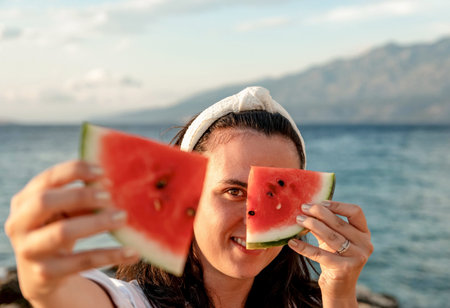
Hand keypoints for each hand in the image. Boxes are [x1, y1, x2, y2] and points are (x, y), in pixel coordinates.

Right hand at [4, 160, 138, 303]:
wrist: (42, 276)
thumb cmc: (57, 230)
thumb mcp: (64, 213)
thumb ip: (81, 199)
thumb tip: (108, 185)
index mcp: (24, 201)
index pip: (46, 179)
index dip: (74, 171)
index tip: (102, 171)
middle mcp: (19, 224)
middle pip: (45, 202)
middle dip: (80, 195)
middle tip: (109, 197)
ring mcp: (29, 250)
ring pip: (62, 232)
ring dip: (97, 222)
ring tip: (123, 217)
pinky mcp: (45, 274)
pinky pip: (82, 262)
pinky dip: (110, 256)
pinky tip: (133, 252)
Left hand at [288, 201, 372, 305]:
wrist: (338, 289)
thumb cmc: (334, 258)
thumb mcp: (331, 239)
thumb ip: (325, 224)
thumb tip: (307, 207)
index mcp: (364, 234)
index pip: (356, 212)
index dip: (337, 205)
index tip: (320, 202)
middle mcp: (365, 244)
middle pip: (339, 223)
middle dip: (319, 213)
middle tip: (303, 208)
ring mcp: (357, 257)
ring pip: (330, 236)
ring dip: (311, 225)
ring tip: (297, 220)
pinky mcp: (344, 269)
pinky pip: (320, 254)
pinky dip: (304, 247)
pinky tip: (291, 242)